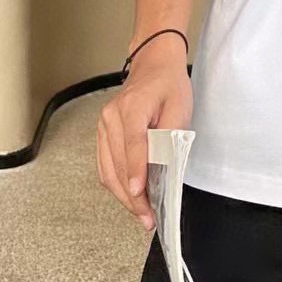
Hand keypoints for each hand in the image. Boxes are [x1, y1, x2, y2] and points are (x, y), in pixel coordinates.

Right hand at [96, 35, 192, 230]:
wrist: (153, 65)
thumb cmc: (169, 85)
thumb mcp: (179, 107)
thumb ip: (170, 137)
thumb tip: (163, 168)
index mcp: (132, 107)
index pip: (133, 145)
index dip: (136, 171)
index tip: (140, 193)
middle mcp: (111, 118)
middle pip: (118, 164)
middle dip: (133, 196)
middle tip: (148, 217)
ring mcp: (103, 126)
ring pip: (108, 170)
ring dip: (123, 196)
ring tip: (141, 215)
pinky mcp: (102, 134)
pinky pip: (105, 166)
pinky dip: (117, 185)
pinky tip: (130, 199)